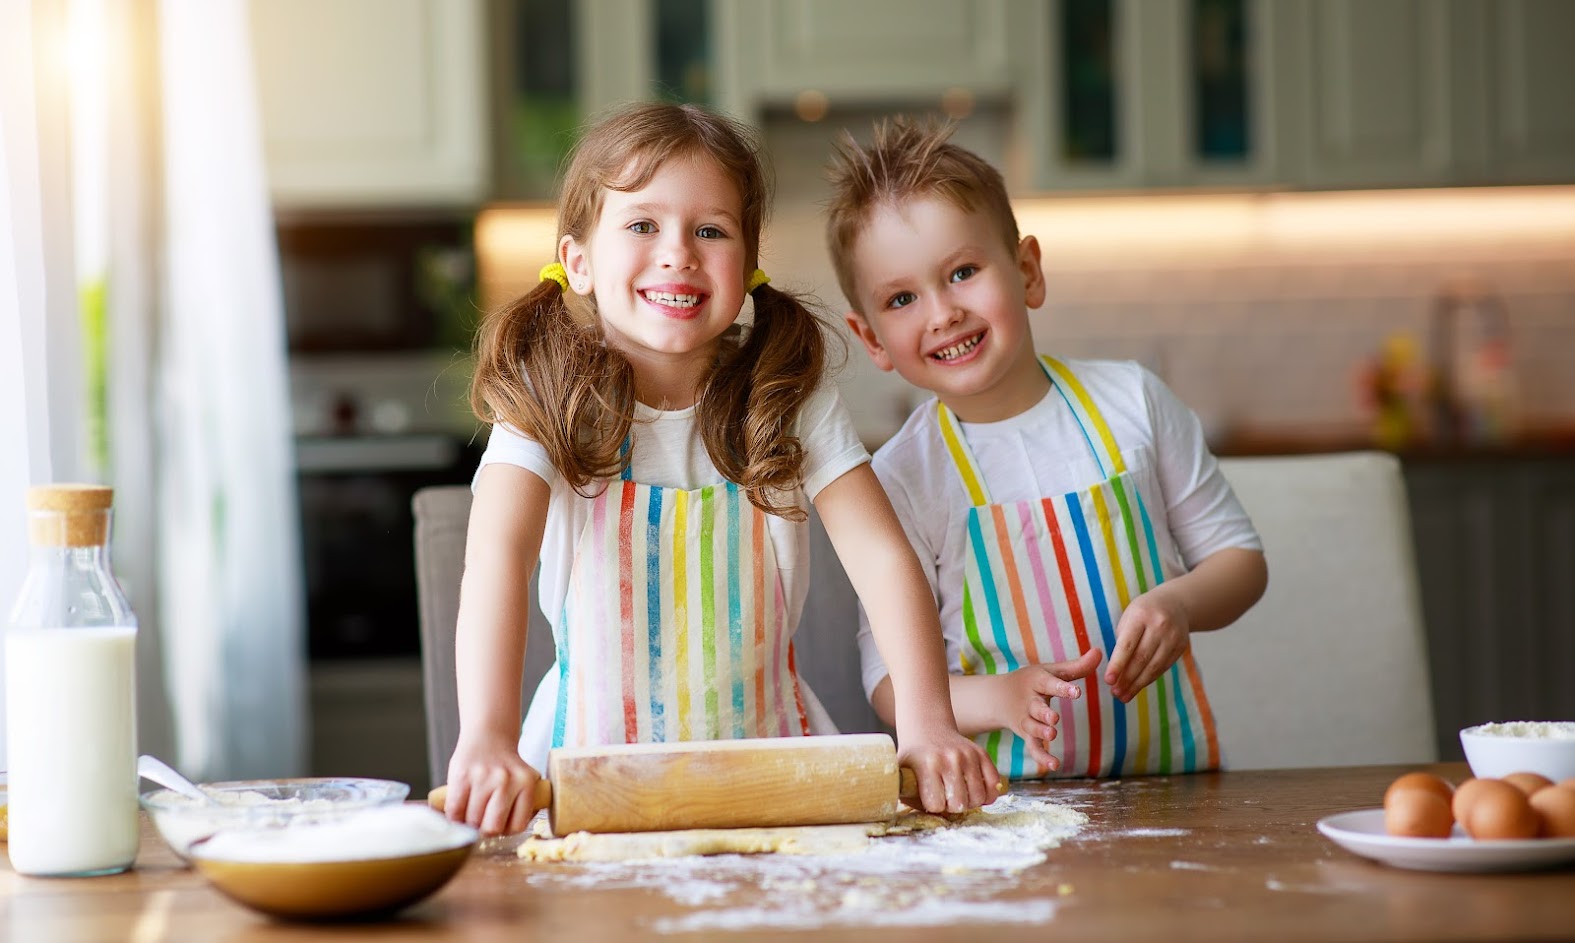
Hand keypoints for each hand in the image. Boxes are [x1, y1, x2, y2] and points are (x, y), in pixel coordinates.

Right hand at [443, 733, 541, 835]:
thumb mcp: (522, 780)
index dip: (505, 831)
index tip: (499, 826)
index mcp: (526, 783)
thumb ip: (521, 804)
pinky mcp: (462, 776)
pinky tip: (458, 810)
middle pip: (492, 827)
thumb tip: (508, 831)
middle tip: (482, 823)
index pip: (516, 826)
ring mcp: (483, 777)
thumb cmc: (505, 766)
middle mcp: (507, 780)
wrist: (488, 735)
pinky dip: (454, 817)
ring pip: (472, 821)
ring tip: (471, 813)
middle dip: (485, 831)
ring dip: (469, 823)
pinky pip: (455, 810)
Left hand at [897, 726, 1001, 813]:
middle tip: (947, 799)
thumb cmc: (914, 757)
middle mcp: (950, 759)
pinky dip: (987, 793)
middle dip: (953, 807)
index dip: (934, 807)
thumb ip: (906, 795)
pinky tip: (975, 791)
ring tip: (960, 794)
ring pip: (979, 797)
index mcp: (927, 765)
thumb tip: (919, 817)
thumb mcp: (902, 773)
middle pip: (960, 804)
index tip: (931, 800)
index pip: (936, 804)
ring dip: (970, 802)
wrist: (928, 728)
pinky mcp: (982, 753)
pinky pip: (994, 784)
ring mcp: (968, 756)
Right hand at [989, 649, 1102, 769]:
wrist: (998, 697)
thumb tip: (1100, 652)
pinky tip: (1054, 765)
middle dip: (1044, 713)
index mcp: (1036, 681)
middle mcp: (1029, 701)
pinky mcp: (1025, 735)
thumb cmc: (1032, 681)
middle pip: (1036, 708)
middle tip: (1054, 718)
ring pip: (1032, 727)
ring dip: (1040, 732)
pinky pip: (1032, 747)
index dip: (1062, 688)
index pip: (1049, 684)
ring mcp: (1025, 719)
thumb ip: (1078, 666)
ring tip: (1052, 735)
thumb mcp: (1051, 671)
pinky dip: (1041, 757)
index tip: (1076, 692)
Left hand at [1105, 586, 1190, 701]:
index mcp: (1141, 615)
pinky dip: (1149, 679)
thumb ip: (1122, 641)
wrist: (1175, 604)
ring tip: (1124, 696)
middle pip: (1141, 658)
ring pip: (1154, 666)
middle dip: (1127, 679)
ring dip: (1137, 684)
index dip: (1117, 665)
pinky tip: (1138, 687)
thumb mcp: (1129, 618)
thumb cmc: (1143, 612)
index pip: (1127, 645)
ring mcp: (1173, 637)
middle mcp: (1159, 626)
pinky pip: (1163, 667)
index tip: (1108, 680)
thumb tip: (1115, 672)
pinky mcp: (1181, 647)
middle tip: (1115, 693)